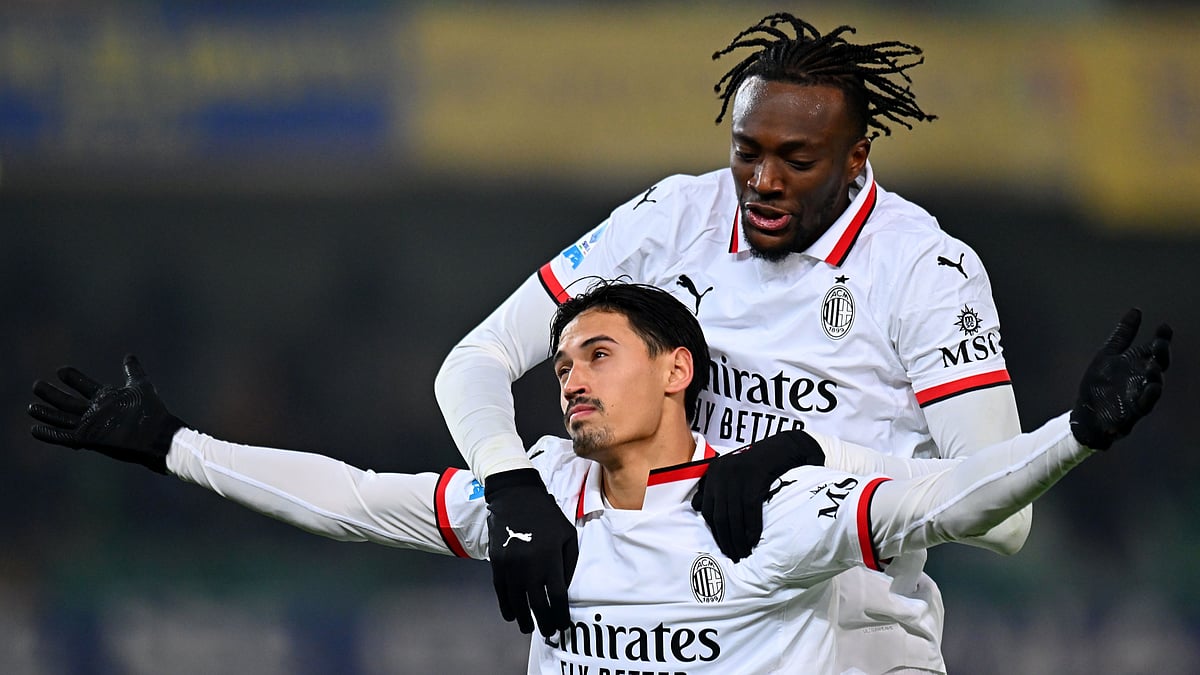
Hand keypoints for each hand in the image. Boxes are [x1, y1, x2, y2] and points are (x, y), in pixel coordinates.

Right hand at [28, 354, 184, 473]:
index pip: (85, 386)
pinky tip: (35, 429)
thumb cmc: (152, 412)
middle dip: (53, 394)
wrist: (159, 435)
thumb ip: (133, 371)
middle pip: (69, 402)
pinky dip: (50, 434)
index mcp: (107, 399)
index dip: (74, 379)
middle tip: (36, 385)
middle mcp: (96, 412)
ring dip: (47, 413)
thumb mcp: (141, 386)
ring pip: (63, 418)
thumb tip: (129, 356)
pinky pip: (64, 436)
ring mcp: (92, 425)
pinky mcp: (89, 439)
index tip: (61, 370)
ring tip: (31, 407)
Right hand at [484, 468, 578, 636]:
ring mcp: (511, 566)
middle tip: (549, 633)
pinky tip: (511, 615)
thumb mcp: (567, 534)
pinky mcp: (497, 563)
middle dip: (544, 622)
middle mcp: (530, 567)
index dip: (560, 615)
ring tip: (529, 628)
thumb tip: (564, 587)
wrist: (515, 497)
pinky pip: (501, 591)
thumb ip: (568, 563)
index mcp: (551, 559)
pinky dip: (506, 606)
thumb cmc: (546, 516)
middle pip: (538, 605)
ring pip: (517, 602)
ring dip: (524, 619)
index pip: (557, 597)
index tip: (563, 625)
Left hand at [691, 430, 825, 561]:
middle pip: (719, 517)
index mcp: (714, 473)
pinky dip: (752, 528)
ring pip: (733, 516)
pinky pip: (750, 510)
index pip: (707, 510)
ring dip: (738, 540)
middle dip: (726, 540)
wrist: (786, 446)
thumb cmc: (760, 463)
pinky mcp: (755, 478)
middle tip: (734, 557)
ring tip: (744, 554)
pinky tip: (754, 541)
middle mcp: (722, 474)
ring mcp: (738, 475)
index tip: (723, 548)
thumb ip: (716, 488)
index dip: (715, 532)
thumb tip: (696, 506)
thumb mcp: (733, 472)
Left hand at [1070, 308, 1171, 449]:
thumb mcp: (1108, 355)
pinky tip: (1152, 387)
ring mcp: (1139, 395)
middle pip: (1158, 365)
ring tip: (1153, 365)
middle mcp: (1142, 378)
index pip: (1153, 349)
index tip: (1164, 327)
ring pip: (1154, 384)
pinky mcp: (1133, 411)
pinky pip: (1145, 403)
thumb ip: (1123, 335)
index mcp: (1136, 364)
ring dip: (1155, 375)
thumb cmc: (1099, 384)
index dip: (1161, 338)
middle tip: (1160, 343)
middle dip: (1161, 355)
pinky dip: (1149, 395)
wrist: (1086, 414)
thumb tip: (1136, 311)